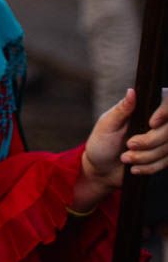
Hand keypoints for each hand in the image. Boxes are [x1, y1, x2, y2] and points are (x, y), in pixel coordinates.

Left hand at [76, 88, 167, 210]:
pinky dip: (148, 167)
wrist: (101, 169)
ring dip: (144, 157)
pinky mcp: (160, 159)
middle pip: (167, 132)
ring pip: (166, 149)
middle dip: (148, 142)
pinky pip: (165, 163)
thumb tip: (132, 91)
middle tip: (129, 145)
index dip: (164, 114)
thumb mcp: (107, 125)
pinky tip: (134, 168)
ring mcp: (159, 144)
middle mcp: (154, 127)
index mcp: (142, 113)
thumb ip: (122, 110)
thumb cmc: (100, 143)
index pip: (165, 109)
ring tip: (125, 158)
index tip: (152, 123)